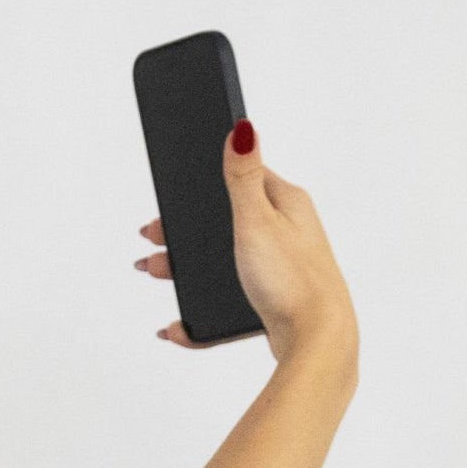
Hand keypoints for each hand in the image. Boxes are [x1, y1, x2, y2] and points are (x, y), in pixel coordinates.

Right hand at [135, 120, 357, 368]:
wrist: (314, 339)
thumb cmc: (291, 279)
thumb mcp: (257, 221)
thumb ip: (243, 176)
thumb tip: (242, 128)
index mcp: (286, 203)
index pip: (241, 179)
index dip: (203, 188)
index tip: (172, 201)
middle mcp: (286, 230)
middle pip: (224, 223)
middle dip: (185, 236)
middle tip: (153, 242)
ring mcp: (279, 265)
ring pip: (222, 262)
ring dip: (186, 271)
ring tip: (157, 274)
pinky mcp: (273, 299)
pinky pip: (227, 300)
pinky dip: (200, 313)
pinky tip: (180, 324)